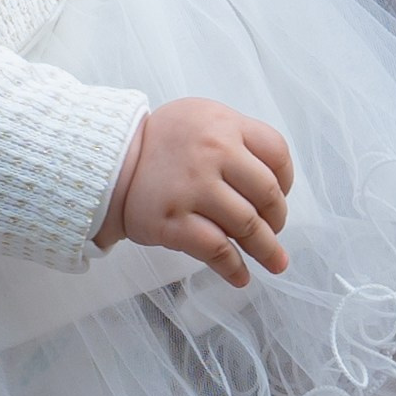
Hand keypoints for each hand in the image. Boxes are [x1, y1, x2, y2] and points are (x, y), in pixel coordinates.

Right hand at [96, 97, 293, 286]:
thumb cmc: (162, 143)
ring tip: (275, 262)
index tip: (281, 196)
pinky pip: (216, 249)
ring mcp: (193, 188)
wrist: (109, 162)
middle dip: (278, 219)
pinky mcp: (173, 221)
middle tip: (275, 231)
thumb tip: (274, 183)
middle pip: (267, 193)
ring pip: (248, 225)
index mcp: (224, 125)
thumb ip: (237, 139)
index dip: (286, 180)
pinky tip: (241, 277)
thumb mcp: (202, 118)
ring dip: (266, 249)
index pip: (277, 152)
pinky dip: (234, 268)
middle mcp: (213, 152)